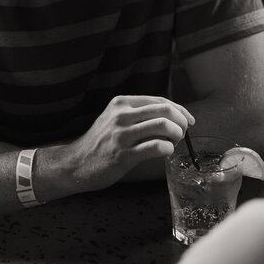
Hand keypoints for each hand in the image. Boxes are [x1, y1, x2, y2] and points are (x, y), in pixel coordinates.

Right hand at [56, 95, 193, 194]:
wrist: (75, 163)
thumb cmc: (100, 143)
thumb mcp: (115, 119)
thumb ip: (137, 115)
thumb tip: (171, 117)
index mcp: (121, 103)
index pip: (160, 100)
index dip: (179, 110)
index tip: (188, 120)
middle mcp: (122, 115)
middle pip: (165, 110)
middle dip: (181, 121)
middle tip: (182, 133)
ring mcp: (122, 135)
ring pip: (163, 126)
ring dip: (176, 134)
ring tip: (174, 143)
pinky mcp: (123, 155)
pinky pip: (156, 147)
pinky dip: (168, 149)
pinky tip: (166, 153)